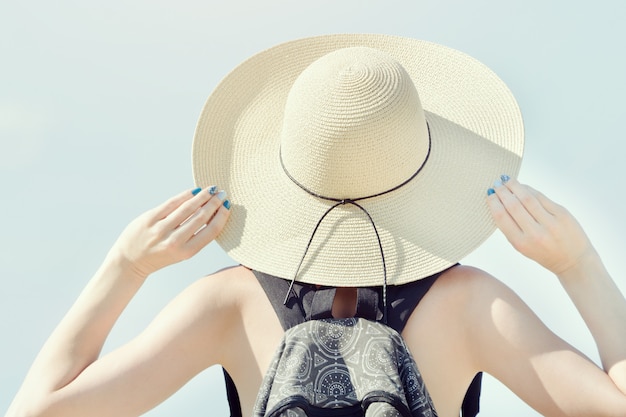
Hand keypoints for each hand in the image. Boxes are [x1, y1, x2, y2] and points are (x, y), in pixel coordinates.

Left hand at [110, 187, 230, 277]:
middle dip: (214, 203)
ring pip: (187, 208)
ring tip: (211, 190)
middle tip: (222, 194)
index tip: (227, 206)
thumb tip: (213, 213)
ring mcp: (161, 229)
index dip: (221, 216)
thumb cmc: (160, 256)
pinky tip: (194, 191)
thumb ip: (196, 236)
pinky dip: (184, 195)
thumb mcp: (181, 253)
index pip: (211, 231)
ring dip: (202, 196)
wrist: (130, 261)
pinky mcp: (149, 219)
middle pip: (200, 217)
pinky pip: (171, 203)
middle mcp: (174, 241)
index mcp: (186, 252)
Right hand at [487, 178, 593, 275]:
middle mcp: (535, 233)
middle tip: (496, 184)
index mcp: (521, 243)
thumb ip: (511, 228)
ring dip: (515, 186)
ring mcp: (550, 223)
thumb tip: (499, 203)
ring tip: (507, 180)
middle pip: (513, 205)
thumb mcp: (523, 247)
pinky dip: (530, 190)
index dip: (493, 202)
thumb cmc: (544, 253)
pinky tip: (523, 187)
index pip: (502, 217)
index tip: (490, 194)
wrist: (573, 260)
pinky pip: (542, 198)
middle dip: (502, 192)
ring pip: (527, 198)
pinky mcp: (562, 214)